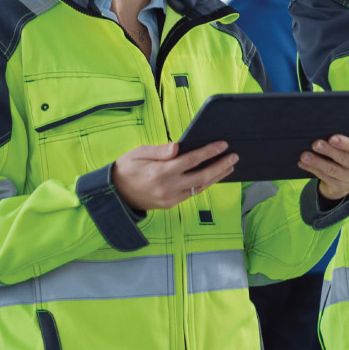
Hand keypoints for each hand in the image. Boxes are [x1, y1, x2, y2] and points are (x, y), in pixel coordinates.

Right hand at [111, 141, 237, 210]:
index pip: (191, 160)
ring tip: (230, 166)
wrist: (115, 194)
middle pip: (202, 177)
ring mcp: (170, 198)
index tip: (222, 144)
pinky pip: (192, 194)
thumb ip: (161, 150)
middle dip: (220, 166)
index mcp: (160, 172)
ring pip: (200, 188)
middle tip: (234, 156)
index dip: (209, 152)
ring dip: (217, 177)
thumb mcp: (139, 153)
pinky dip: (205, 184)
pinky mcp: (171, 205)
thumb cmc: (126, 168)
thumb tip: (178, 146)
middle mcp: (168, 187)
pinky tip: (213, 176)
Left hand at [298, 134, 348, 199]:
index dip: (344, 143)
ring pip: (333, 170)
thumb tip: (324, 135)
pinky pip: (325, 177)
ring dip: (317, 162)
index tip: (331, 138)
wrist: (347, 179)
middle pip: (344, 159)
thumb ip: (344, 144)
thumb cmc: (348, 157)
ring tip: (305, 156)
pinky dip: (312, 170)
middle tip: (315, 144)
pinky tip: (303, 164)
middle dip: (328, 151)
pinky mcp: (342, 189)